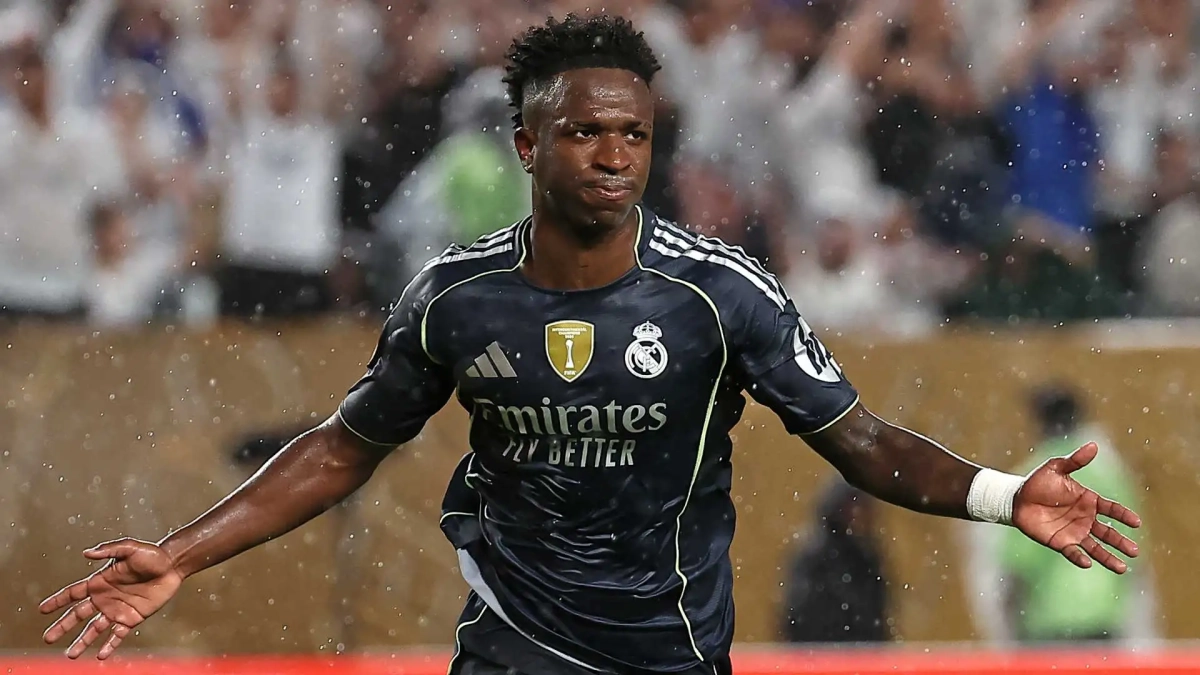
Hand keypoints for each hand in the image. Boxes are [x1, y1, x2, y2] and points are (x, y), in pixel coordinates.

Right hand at [40, 538, 183, 659]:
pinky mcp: (132, 618)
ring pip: (94, 629)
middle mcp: (105, 598)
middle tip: (48, 638)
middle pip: (78, 615)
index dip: (57, 601)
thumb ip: (109, 549)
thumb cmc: (152, 555)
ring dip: (82, 641)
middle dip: (62, 626)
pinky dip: (109, 645)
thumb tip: (86, 553)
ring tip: (70, 654)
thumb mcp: (130, 548)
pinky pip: (118, 635)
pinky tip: (101, 655)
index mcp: (100, 581)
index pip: (73, 593)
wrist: (174, 566)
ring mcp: (117, 609)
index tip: (42, 609)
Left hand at [1013, 442, 1141, 573]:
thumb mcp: (1056, 468)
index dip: (1123, 516)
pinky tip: (1088, 564)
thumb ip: (1075, 461)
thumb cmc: (1037, 482)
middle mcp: (1085, 519)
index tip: (1136, 523)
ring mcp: (1074, 532)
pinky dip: (1080, 558)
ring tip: (1123, 568)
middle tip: (1135, 551)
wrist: (1016, 498)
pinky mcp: (1060, 542)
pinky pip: (1072, 552)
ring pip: (1096, 547)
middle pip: (1108, 533)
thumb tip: (1094, 445)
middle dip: (1121, 542)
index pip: (1111, 509)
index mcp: (1088, 501)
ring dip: (1109, 557)